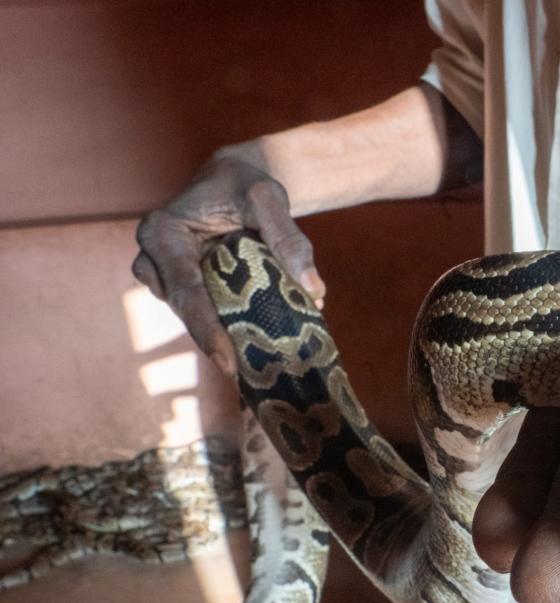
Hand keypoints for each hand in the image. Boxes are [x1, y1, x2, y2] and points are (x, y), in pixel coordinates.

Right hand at [131, 150, 319, 376]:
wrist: (234, 178)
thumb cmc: (247, 183)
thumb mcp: (269, 198)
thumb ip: (290, 239)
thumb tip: (313, 290)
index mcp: (163, 232)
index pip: (186, 290)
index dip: (206, 329)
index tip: (228, 362)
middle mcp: (153, 257)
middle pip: (185, 310)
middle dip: (214, 342)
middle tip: (246, 375)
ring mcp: (163, 274)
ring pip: (192, 316)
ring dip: (221, 336)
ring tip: (254, 368)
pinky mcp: (181, 285)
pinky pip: (201, 311)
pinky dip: (225, 325)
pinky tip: (253, 347)